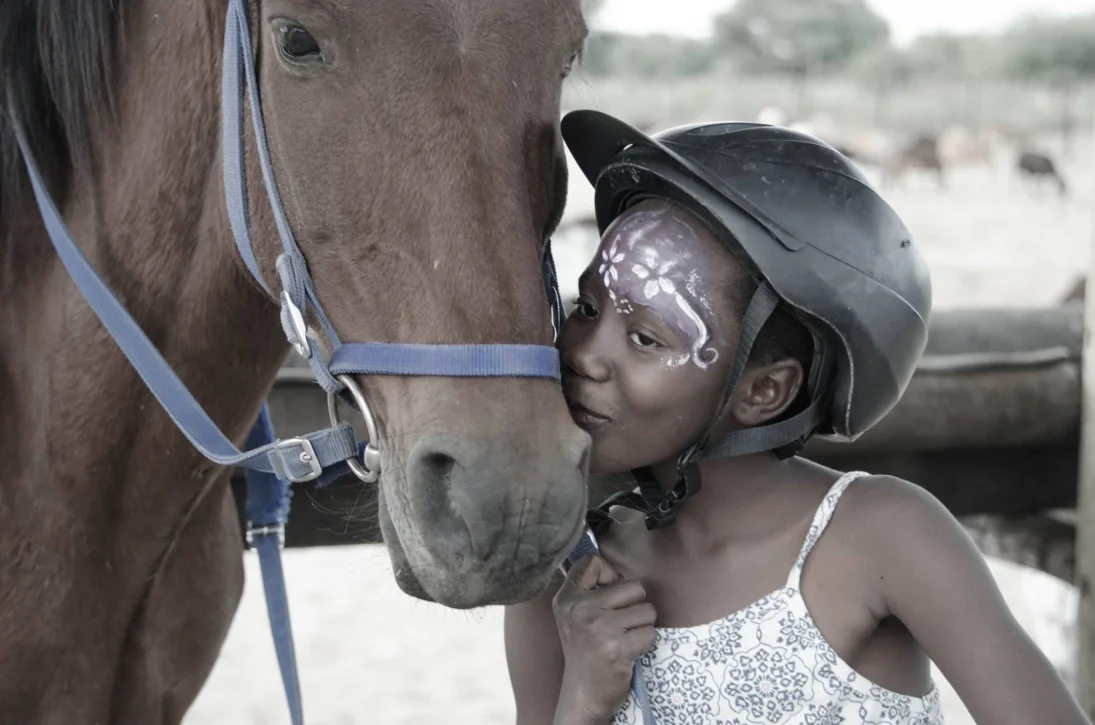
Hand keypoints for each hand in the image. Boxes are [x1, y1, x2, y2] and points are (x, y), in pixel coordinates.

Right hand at [551, 554, 655, 722]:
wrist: (583, 692)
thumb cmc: (586, 648)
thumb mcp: (574, 614)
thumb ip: (589, 588)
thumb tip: (616, 569)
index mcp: (568, 598)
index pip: (594, 561)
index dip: (611, 576)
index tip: (608, 596)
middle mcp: (581, 610)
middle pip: (633, 586)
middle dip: (635, 605)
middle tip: (620, 623)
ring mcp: (599, 629)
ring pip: (646, 610)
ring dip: (642, 625)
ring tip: (624, 638)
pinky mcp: (617, 649)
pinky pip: (650, 632)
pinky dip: (645, 643)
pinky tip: (629, 651)